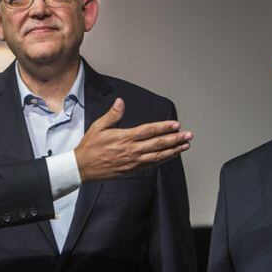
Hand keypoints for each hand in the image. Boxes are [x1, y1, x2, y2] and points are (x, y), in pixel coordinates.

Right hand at [74, 98, 191, 181]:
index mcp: (125, 137)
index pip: (149, 131)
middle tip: (188, 135)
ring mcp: (133, 162)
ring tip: (185, 146)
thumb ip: (112, 115)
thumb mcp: (98, 126)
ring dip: (173, 150)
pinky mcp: (132, 170)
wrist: (83, 167)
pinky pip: (152, 164)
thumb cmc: (90, 146)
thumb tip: (121, 102)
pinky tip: (171, 155)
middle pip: (158, 144)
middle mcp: (132, 150)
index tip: (176, 125)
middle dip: (175, 139)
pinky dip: (163, 159)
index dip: (164, 127)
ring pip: (158, 156)